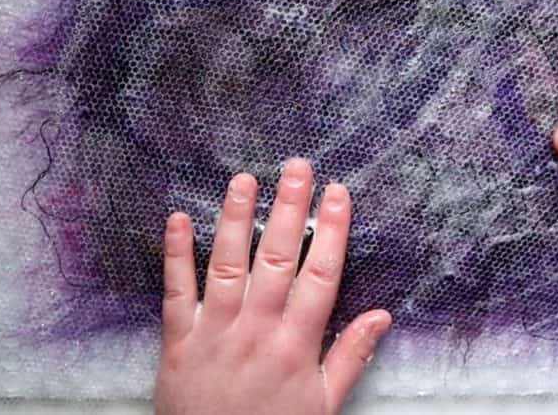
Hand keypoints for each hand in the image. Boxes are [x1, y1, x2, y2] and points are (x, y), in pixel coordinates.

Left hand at [154, 158, 391, 414]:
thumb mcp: (323, 405)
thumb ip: (350, 357)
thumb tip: (381, 316)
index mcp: (296, 344)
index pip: (320, 275)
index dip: (331, 231)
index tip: (338, 193)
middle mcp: (257, 329)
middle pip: (277, 259)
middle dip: (289, 209)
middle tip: (297, 167)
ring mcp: (215, 331)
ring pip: (228, 264)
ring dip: (236, 219)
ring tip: (244, 179)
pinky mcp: (179, 339)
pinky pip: (176, 291)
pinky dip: (175, 254)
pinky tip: (179, 219)